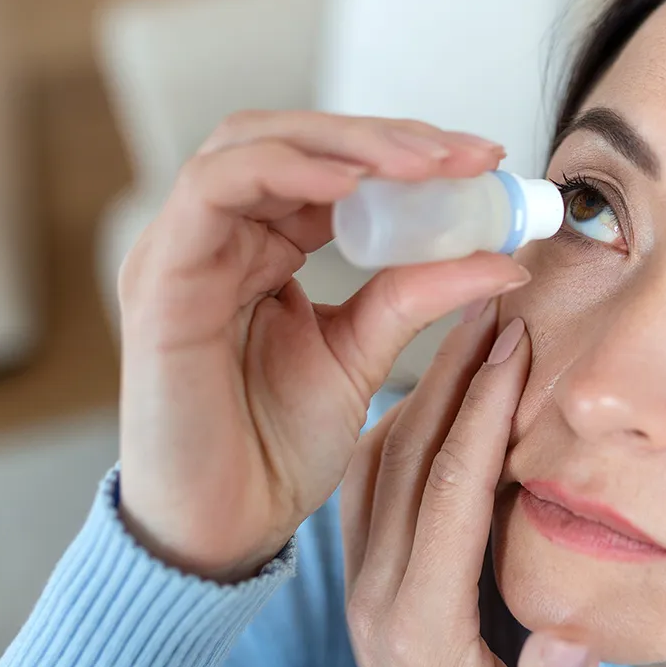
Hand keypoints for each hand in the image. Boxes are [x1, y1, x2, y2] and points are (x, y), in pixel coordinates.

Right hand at [116, 111, 530, 580]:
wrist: (225, 531)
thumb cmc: (276, 449)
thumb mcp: (363, 354)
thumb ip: (418, 294)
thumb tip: (505, 257)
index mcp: (261, 247)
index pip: (329, 164)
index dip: (408, 152)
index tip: (486, 163)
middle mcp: (217, 235)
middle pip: (295, 137)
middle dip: (388, 135)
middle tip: (468, 155)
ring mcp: (182, 249)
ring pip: (254, 142)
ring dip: (346, 142)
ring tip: (425, 164)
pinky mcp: (160, 276)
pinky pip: (215, 189)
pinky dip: (286, 169)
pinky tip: (353, 184)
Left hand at [340, 303, 598, 666]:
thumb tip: (570, 641)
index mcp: (421, 630)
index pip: (451, 491)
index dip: (483, 408)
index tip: (514, 340)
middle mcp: (376, 600)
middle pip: (407, 457)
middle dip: (453, 373)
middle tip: (493, 302)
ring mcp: (361, 593)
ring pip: (378, 465)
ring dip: (424, 392)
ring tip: (469, 331)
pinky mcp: (363, 592)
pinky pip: (367, 493)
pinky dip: (397, 433)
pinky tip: (431, 401)